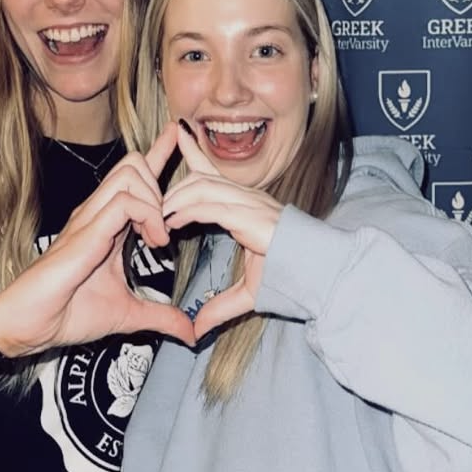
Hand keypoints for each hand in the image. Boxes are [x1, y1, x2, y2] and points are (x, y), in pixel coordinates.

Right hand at [0, 122, 193, 357]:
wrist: (31, 325)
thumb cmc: (68, 313)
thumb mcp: (128, 315)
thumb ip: (160, 316)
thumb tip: (189, 332)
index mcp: (107, 224)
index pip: (134, 178)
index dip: (159, 155)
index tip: (178, 138)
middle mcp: (97, 213)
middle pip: (134, 164)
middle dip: (161, 181)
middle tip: (167, 225)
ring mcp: (89, 218)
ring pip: (130, 174)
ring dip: (156, 200)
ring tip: (159, 237)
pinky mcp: (85, 231)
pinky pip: (123, 203)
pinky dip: (147, 215)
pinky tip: (153, 241)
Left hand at [162, 119, 281, 333]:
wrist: (324, 277)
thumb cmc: (294, 280)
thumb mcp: (247, 294)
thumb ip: (219, 308)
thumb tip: (197, 330)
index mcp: (247, 207)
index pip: (213, 175)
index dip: (193, 155)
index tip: (174, 140)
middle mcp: (249, 199)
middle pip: (200, 178)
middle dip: (171, 185)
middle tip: (148, 203)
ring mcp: (251, 204)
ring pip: (202, 187)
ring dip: (175, 199)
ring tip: (156, 217)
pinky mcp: (251, 216)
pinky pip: (212, 204)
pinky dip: (188, 210)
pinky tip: (171, 221)